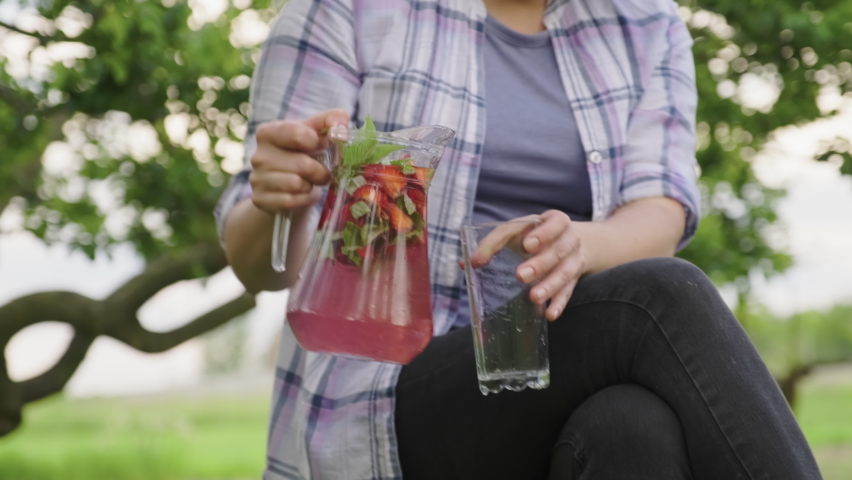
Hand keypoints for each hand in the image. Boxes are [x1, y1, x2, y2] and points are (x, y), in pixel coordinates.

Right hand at [249, 109, 349, 214]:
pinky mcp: (260, 200)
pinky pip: (292, 201)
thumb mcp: (316, 132)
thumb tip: (342, 127)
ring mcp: (257, 178)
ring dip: (311, 185)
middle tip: (319, 171)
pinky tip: (301, 193)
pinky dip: (303, 198)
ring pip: (297, 184)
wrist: (286, 185)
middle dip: (319, 170)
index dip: (316, 142)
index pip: (298, 134)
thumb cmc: (304, 154)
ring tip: (308, 181)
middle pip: (302, 164)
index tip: (317, 145)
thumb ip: (332, 120)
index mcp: (268, 132)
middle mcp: (259, 155)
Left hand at [469, 211, 588, 320]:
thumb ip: (494, 243)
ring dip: (549, 286)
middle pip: (558, 251)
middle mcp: (569, 239)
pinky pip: (568, 292)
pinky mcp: (574, 279)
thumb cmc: (535, 234)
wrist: (570, 240)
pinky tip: (550, 314)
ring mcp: (574, 260)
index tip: (527, 245)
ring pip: (565, 273)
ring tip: (533, 298)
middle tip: (521, 276)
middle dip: (540, 264)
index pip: (552, 224)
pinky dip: (559, 304)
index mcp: (554, 221)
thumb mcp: (518, 231)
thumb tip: (467, 263)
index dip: (543, 234)